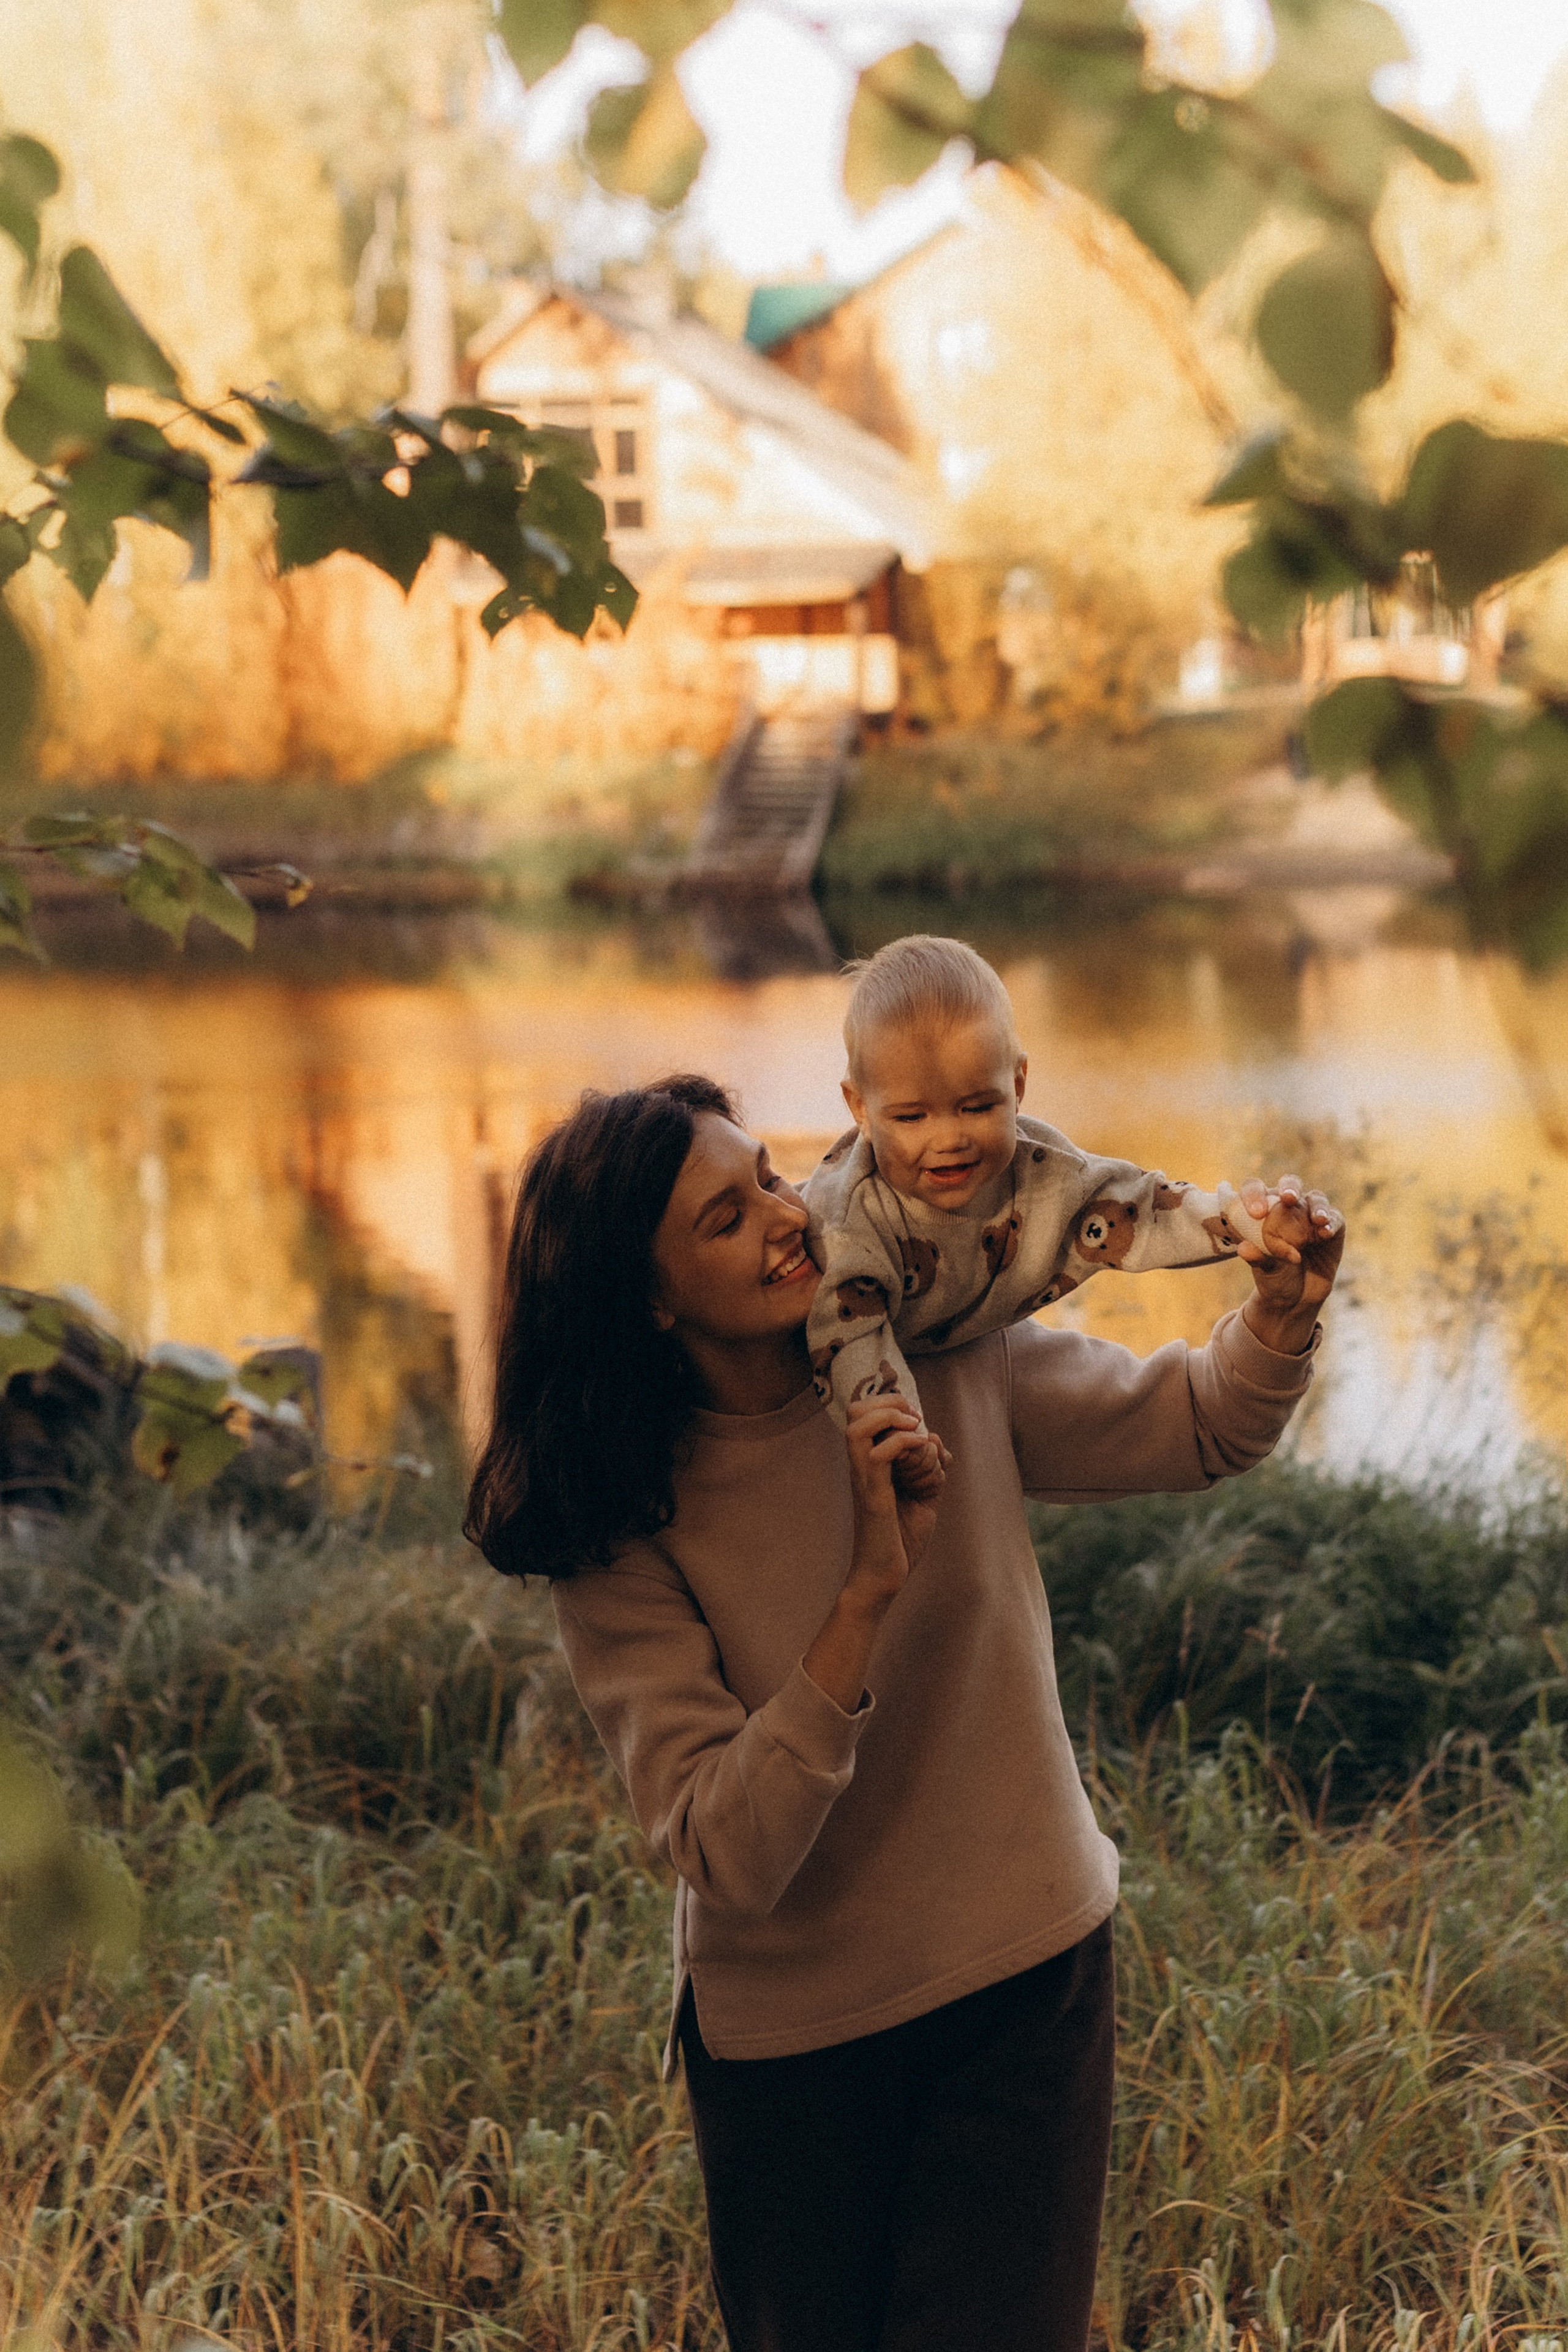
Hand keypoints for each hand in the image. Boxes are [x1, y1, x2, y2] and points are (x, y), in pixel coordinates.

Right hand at [802, 1398, 948, 1711]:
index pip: (863, 1412)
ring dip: (893, 1419)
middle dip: (889, 1403)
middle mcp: (861, 1467)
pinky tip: (922, 1451)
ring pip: (859, 1425)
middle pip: (855, 1410)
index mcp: (869, 1464)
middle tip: (914, 1419)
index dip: (889, 1403)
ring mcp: (864, 1480)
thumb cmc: (901, 1540)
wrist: (886, 1577)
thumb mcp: (922, 1495)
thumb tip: (934, 1439)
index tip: (915, 1418)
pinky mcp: (873, 1496)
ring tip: (916, 1431)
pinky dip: (904, 1442)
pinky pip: (879, 1453)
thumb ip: (928, 1467)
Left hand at [1235, 1172, 1343, 1354]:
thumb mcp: (1264, 1269)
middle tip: (1288, 1198)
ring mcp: (1311, 1215)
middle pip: (1289, 1185)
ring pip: (1315, 1199)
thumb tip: (1243, 1249)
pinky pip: (1334, 1218)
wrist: (1297, 1298)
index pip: (1255, 1189)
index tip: (1256, 1213)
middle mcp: (1288, 1207)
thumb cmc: (1275, 1276)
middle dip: (1290, 1188)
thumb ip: (1256, 1257)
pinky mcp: (1333, 1226)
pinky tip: (1326, 1233)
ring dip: (1317, 1206)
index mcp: (1263, 1210)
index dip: (1254, 1195)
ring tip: (1317, 1219)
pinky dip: (1331, 1222)